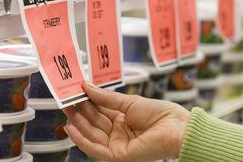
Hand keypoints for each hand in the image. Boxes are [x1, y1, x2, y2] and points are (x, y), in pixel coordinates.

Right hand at [62, 83, 189, 161]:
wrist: (176, 127)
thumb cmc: (160, 114)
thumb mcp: (129, 102)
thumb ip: (106, 97)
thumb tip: (87, 87)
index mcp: (123, 120)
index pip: (100, 111)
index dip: (87, 102)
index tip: (75, 91)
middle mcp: (119, 133)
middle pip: (94, 122)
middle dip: (79, 111)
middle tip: (66, 98)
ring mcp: (118, 145)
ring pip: (92, 134)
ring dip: (78, 123)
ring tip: (66, 108)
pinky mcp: (118, 155)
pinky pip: (95, 149)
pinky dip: (82, 139)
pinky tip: (71, 128)